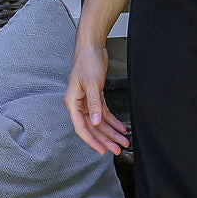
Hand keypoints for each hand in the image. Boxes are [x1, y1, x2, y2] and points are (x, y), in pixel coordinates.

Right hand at [63, 41, 129, 155]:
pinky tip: (121, 128)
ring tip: (124, 141)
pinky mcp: (95, 96)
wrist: (91, 46)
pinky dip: (113, 121)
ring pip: (99, 122)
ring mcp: (87, 101)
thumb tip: (95, 122)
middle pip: (92, 128)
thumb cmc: (86, 61)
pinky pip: (104, 113)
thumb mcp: (92, 82)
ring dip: (112, 132)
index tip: (103, 151)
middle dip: (105, 139)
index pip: (81, 128)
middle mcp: (78, 104)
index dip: (92, 141)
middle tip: (118, 149)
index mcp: (72, 102)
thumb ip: (94, 103)